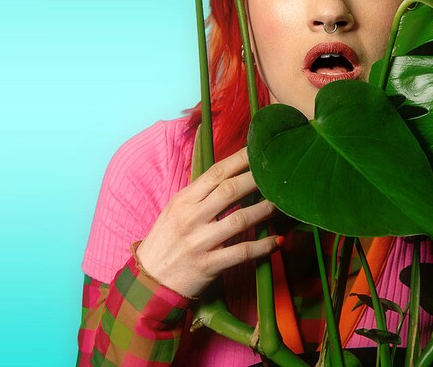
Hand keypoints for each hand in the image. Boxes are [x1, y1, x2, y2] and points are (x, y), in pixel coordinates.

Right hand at [135, 147, 279, 297]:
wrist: (149, 281)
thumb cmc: (166, 242)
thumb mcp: (175, 212)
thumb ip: (200, 195)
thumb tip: (230, 176)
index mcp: (183, 200)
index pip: (215, 173)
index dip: (240, 160)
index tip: (259, 151)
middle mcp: (191, 218)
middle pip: (230, 191)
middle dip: (257, 179)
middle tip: (279, 173)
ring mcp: (200, 242)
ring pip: (240, 220)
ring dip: (265, 210)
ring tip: (283, 204)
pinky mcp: (208, 265)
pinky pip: (241, 252)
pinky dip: (262, 246)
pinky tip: (277, 241)